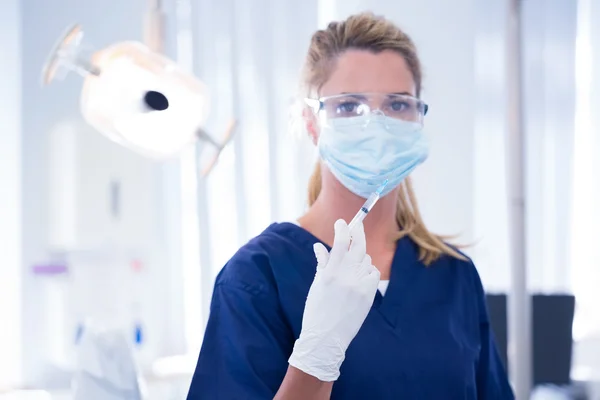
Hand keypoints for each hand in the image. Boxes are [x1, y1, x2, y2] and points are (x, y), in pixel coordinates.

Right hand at [288, 219, 379, 381]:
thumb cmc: (316, 311)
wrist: (326, 339)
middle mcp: (346, 277)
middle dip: (357, 232)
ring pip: (366, 260)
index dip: (343, 229)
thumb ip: (322, 263)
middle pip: (358, 246)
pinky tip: (360, 277)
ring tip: (351, 265)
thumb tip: (319, 246)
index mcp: (330, 273)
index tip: (342, 222)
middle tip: (356, 225)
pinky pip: (373, 273)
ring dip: (360, 257)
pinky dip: (368, 271)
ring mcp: (360, 286)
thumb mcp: (317, 285)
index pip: (340, 242)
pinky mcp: (369, 294)